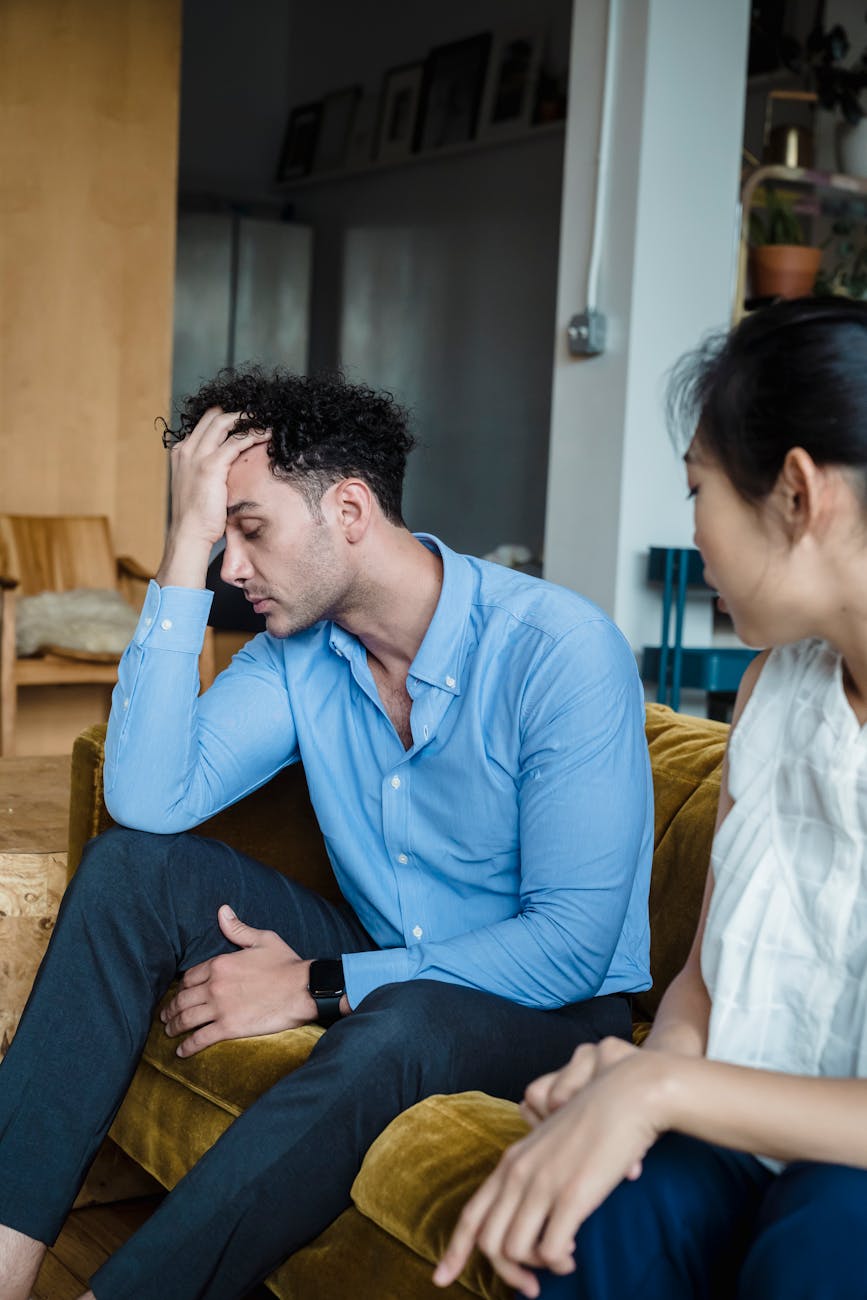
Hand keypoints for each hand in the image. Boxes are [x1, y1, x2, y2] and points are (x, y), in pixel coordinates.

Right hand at [157, 407, 270, 587]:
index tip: (246, 419)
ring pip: (224, 423)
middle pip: (214, 416)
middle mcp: (187, 449)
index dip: (226, 416)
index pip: (205, 423)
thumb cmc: (197, 516)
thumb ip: (208, 471)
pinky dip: (253, 435)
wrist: (188, 534)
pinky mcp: (210, 466)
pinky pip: (235, 442)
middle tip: (259, 414)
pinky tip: (267, 435)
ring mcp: (196, 456)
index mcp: (182, 452)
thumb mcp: (198, 486)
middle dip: (239, 412)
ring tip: (266, 420)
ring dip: (248, 419)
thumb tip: (229, 467)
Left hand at [161, 905, 316, 1056]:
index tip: (179, 993)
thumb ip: (238, 929)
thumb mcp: (263, 939)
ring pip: (186, 1019)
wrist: (304, 989)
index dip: (181, 986)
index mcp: (220, 964)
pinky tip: (181, 1051)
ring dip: (173, 1027)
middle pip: (182, 999)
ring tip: (169, 1032)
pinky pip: (200, 1039)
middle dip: (170, 1009)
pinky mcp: (229, 1028)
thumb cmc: (286, 963)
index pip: (190, 976)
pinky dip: (187, 1046)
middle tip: (164, 1017)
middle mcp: (215, 986)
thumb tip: (222, 911)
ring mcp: (220, 1008)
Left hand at [433, 1043, 670, 1296]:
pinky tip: (571, 1255)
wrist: (627, 1096)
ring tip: (561, 1261)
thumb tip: (529, 1215)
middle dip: (506, 1273)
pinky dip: (558, 1263)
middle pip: (489, 1241)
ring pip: (514, 1250)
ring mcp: (543, 1184)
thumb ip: (534, 1173)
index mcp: (512, 1161)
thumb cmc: (596, 1121)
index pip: (471, 1214)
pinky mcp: (571, 1196)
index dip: (454, 1251)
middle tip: (530, 1286)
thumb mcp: (551, 1144)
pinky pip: (549, 1251)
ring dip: (537, 1267)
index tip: (441, 1279)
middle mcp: (519, 1173)